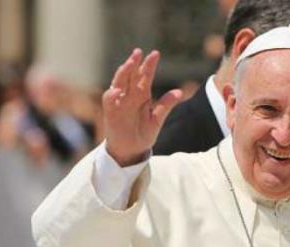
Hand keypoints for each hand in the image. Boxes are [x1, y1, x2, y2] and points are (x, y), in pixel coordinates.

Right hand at [102, 49, 182, 165]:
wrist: (131, 151)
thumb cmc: (143, 134)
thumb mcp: (157, 120)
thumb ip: (166, 105)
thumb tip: (179, 92)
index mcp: (142, 96)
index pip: (145, 77)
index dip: (149, 66)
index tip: (155, 54)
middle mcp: (130, 96)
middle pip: (131, 75)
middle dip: (134, 63)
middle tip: (139, 52)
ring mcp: (119, 102)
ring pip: (119, 82)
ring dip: (123, 73)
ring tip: (129, 64)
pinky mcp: (110, 112)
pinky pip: (109, 100)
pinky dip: (112, 94)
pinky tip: (118, 91)